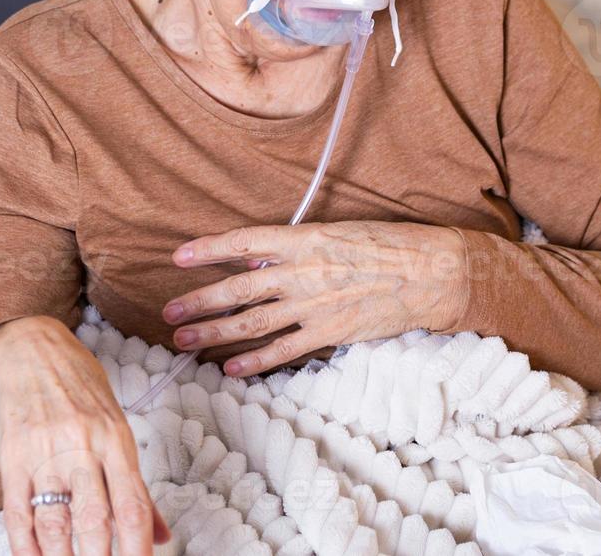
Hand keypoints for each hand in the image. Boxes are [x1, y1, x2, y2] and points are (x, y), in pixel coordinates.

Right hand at [0, 316, 170, 555]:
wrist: (25, 345)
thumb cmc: (77, 383)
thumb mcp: (114, 421)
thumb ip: (134, 483)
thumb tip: (160, 533)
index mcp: (114, 437)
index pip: (132, 504)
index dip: (138, 547)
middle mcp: (82, 445)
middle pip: (94, 519)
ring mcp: (43, 452)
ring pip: (55, 522)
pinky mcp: (10, 457)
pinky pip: (17, 512)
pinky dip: (25, 547)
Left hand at [163, 221, 468, 376]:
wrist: (430, 273)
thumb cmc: (389, 245)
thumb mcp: (338, 232)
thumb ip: (297, 247)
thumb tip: (259, 261)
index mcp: (304, 239)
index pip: (243, 242)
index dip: (208, 249)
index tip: (180, 256)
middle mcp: (302, 272)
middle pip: (237, 289)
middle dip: (199, 301)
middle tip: (169, 312)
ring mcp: (314, 305)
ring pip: (252, 322)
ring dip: (215, 333)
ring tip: (185, 341)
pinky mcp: (330, 332)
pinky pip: (284, 350)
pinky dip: (255, 361)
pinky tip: (231, 369)